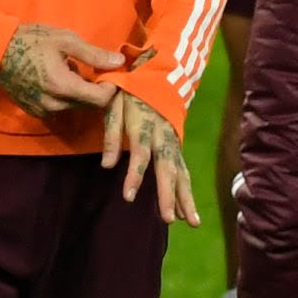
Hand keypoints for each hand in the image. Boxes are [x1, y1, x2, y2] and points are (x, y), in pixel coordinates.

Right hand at [0, 24, 124, 117]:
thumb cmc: (30, 40)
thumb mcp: (65, 40)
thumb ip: (93, 54)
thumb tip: (119, 63)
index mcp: (64, 87)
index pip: (101, 100)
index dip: (111, 86)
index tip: (108, 71)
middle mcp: (55, 105)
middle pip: (89, 105)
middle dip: (95, 88)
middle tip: (88, 67)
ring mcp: (43, 111)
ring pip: (75, 106)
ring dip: (79, 92)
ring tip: (68, 70)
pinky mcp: (35, 112)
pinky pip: (60, 107)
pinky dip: (64, 96)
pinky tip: (54, 78)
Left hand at [102, 90, 198, 224]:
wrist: (155, 75)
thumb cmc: (129, 92)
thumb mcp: (113, 105)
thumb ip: (110, 135)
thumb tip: (106, 165)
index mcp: (144, 126)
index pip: (139, 155)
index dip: (134, 176)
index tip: (128, 197)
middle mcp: (162, 137)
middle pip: (167, 168)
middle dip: (169, 194)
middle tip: (168, 219)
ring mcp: (173, 142)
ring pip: (181, 172)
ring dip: (186, 198)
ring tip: (191, 223)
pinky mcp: (177, 146)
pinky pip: (183, 171)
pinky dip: (187, 191)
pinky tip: (188, 212)